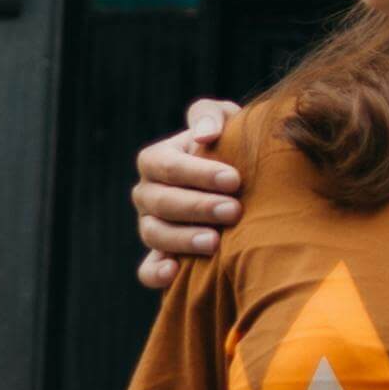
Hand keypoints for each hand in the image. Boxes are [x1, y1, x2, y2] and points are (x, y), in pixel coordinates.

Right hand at [129, 98, 245, 288]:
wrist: (241, 185)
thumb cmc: (231, 146)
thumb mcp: (226, 121)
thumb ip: (212, 116)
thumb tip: (206, 134)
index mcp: (156, 160)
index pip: (166, 165)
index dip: (197, 172)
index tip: (233, 179)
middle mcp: (147, 194)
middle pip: (161, 202)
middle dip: (198, 206)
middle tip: (234, 210)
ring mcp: (150, 226)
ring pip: (154, 234)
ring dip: (183, 239)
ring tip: (216, 242)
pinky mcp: (159, 257)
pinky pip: (147, 270)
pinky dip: (156, 273)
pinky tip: (175, 273)